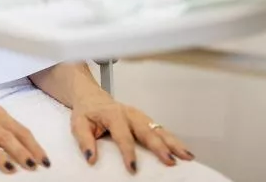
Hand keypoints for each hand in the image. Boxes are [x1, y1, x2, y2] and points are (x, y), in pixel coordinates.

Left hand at [71, 92, 194, 172]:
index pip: (122, 135)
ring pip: (159, 129)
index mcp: (113, 114)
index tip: (132, 168)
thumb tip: (91, 159)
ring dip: (174, 143)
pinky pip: (161, 130)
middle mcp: (130, 114)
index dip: (127, 152)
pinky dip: (174, 140)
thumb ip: (84, 141)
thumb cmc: (87, 112)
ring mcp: (140, 116)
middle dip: (160, 147)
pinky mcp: (146, 120)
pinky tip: (184, 151)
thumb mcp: (78, 124)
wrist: (91, 97)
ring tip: (187, 157)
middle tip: (170, 161)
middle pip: (147, 130)